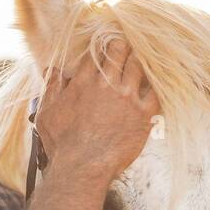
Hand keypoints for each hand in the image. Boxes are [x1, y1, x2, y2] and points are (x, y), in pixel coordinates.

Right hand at [34, 37, 159, 182]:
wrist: (83, 167)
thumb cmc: (62, 143)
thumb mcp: (47, 112)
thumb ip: (51, 87)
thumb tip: (52, 69)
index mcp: (83, 81)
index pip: (95, 53)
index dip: (100, 45)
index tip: (105, 43)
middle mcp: (107, 84)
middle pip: (118, 52)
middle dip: (122, 45)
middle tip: (126, 44)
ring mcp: (127, 97)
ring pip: (139, 66)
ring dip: (140, 60)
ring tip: (143, 56)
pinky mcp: (143, 113)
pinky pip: (157, 92)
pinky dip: (159, 83)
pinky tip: (161, 80)